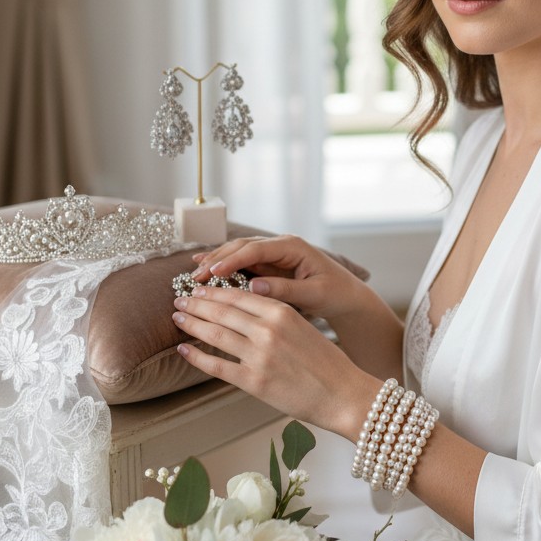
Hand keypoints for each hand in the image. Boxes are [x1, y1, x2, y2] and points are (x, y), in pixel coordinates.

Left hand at [173, 284, 377, 439]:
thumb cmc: (327, 362)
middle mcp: (268, 330)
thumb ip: (275, 317)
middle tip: (179, 300)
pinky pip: (217, 366)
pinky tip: (183, 350)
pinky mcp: (253, 382)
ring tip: (178, 319)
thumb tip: (244, 312)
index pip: (238, 296)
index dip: (213, 291)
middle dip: (197, 304)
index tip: (198, 288)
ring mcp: (259, 356)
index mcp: (282, 312)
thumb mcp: (303, 326)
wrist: (343, 393)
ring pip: (215, 335)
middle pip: (222, 312)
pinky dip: (197, 357)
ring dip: (192, 325)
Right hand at [191, 235, 367, 323]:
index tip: (213, 272)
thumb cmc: (335, 293)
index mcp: (293, 247)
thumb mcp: (314, 293)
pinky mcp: (269, 264)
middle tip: (195, 276)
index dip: (233, 259)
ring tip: (194, 274)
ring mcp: (274, 253)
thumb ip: (285, 290)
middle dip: (218, 259)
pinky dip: (224, 265)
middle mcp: (281, 245)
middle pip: (243, 246)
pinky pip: (243, 262)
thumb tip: (253, 286)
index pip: (257, 249)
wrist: (346, 295)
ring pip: (239, 252)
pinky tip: (205, 268)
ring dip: (217, 261)